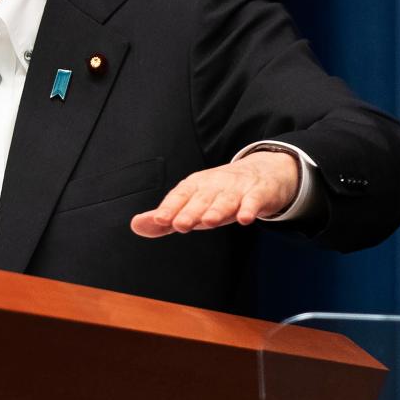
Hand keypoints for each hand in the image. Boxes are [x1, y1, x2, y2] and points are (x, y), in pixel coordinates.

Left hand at [130, 151, 298, 237]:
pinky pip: (254, 200)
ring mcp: (237, 188)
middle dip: (190, 211)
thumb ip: (166, 218)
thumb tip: (136, 226)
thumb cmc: (219, 194)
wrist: (263, 172)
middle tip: (179, 225)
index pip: (180, 196)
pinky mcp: (259, 193)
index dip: (170, 207)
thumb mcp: (192, 204)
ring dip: (217, 209)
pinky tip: (245, 218)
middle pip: (201, 198)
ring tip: (208, 221)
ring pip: (226, 199)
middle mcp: (214, 185)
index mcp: (195, 186)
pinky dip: (250, 208)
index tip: (159, 219)